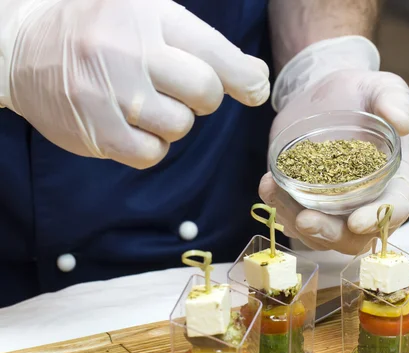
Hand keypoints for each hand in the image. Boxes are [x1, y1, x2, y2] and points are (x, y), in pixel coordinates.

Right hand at [1, 0, 269, 168]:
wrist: (19, 48)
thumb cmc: (95, 29)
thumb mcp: (140, 9)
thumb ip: (195, 38)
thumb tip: (255, 78)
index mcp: (146, 14)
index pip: (214, 52)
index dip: (244, 76)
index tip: (255, 88)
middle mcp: (129, 52)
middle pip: (205, 93)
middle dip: (203, 97)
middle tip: (180, 88)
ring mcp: (111, 95)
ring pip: (180, 126)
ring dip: (174, 121)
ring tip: (145, 102)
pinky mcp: (98, 132)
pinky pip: (152, 153)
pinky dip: (152, 145)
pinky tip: (133, 124)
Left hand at [259, 37, 408, 254]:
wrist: (325, 97)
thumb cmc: (361, 94)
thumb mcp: (382, 86)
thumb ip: (394, 99)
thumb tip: (401, 122)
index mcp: (398, 183)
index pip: (395, 209)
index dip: (378, 220)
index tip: (356, 221)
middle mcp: (369, 204)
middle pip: (354, 237)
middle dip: (330, 234)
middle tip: (305, 219)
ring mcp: (337, 210)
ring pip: (320, 235)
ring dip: (295, 221)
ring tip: (275, 190)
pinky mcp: (309, 204)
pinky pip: (295, 218)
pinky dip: (279, 207)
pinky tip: (267, 186)